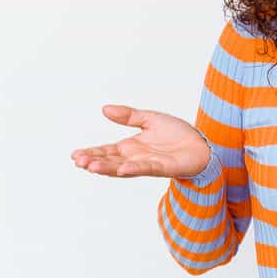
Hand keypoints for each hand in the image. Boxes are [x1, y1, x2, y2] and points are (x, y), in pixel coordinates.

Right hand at [70, 104, 210, 177]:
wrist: (202, 145)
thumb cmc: (178, 135)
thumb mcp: (150, 119)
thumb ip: (129, 116)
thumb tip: (105, 109)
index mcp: (131, 147)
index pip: (106, 151)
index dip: (91, 153)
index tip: (75, 155)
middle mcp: (136, 158)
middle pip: (110, 161)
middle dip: (94, 162)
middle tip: (78, 161)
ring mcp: (148, 164)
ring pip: (123, 167)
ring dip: (107, 168)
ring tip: (91, 167)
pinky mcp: (163, 167)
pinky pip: (146, 169)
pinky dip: (134, 168)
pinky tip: (122, 168)